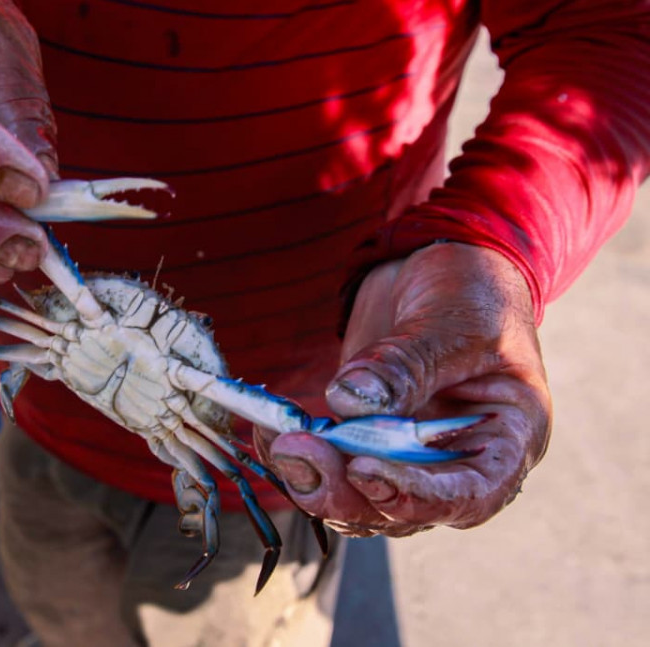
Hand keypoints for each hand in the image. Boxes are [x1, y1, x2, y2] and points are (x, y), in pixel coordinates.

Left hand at [259, 242, 552, 535]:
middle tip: (298, 453)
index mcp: (506, 440)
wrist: (441, 268)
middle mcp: (456, 462)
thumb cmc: (473, 291)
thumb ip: (407, 363)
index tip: (364, 471)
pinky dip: (298, 457)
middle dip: (345, 490)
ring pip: (359, 499)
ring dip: (314, 479)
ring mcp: (408, 457)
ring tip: (279, 441)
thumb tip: (348, 400)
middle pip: (402, 509)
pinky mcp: (365, 442)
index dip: (414, 495)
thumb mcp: (453, 320)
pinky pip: (331, 467)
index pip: (467, 495)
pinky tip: (271, 432)